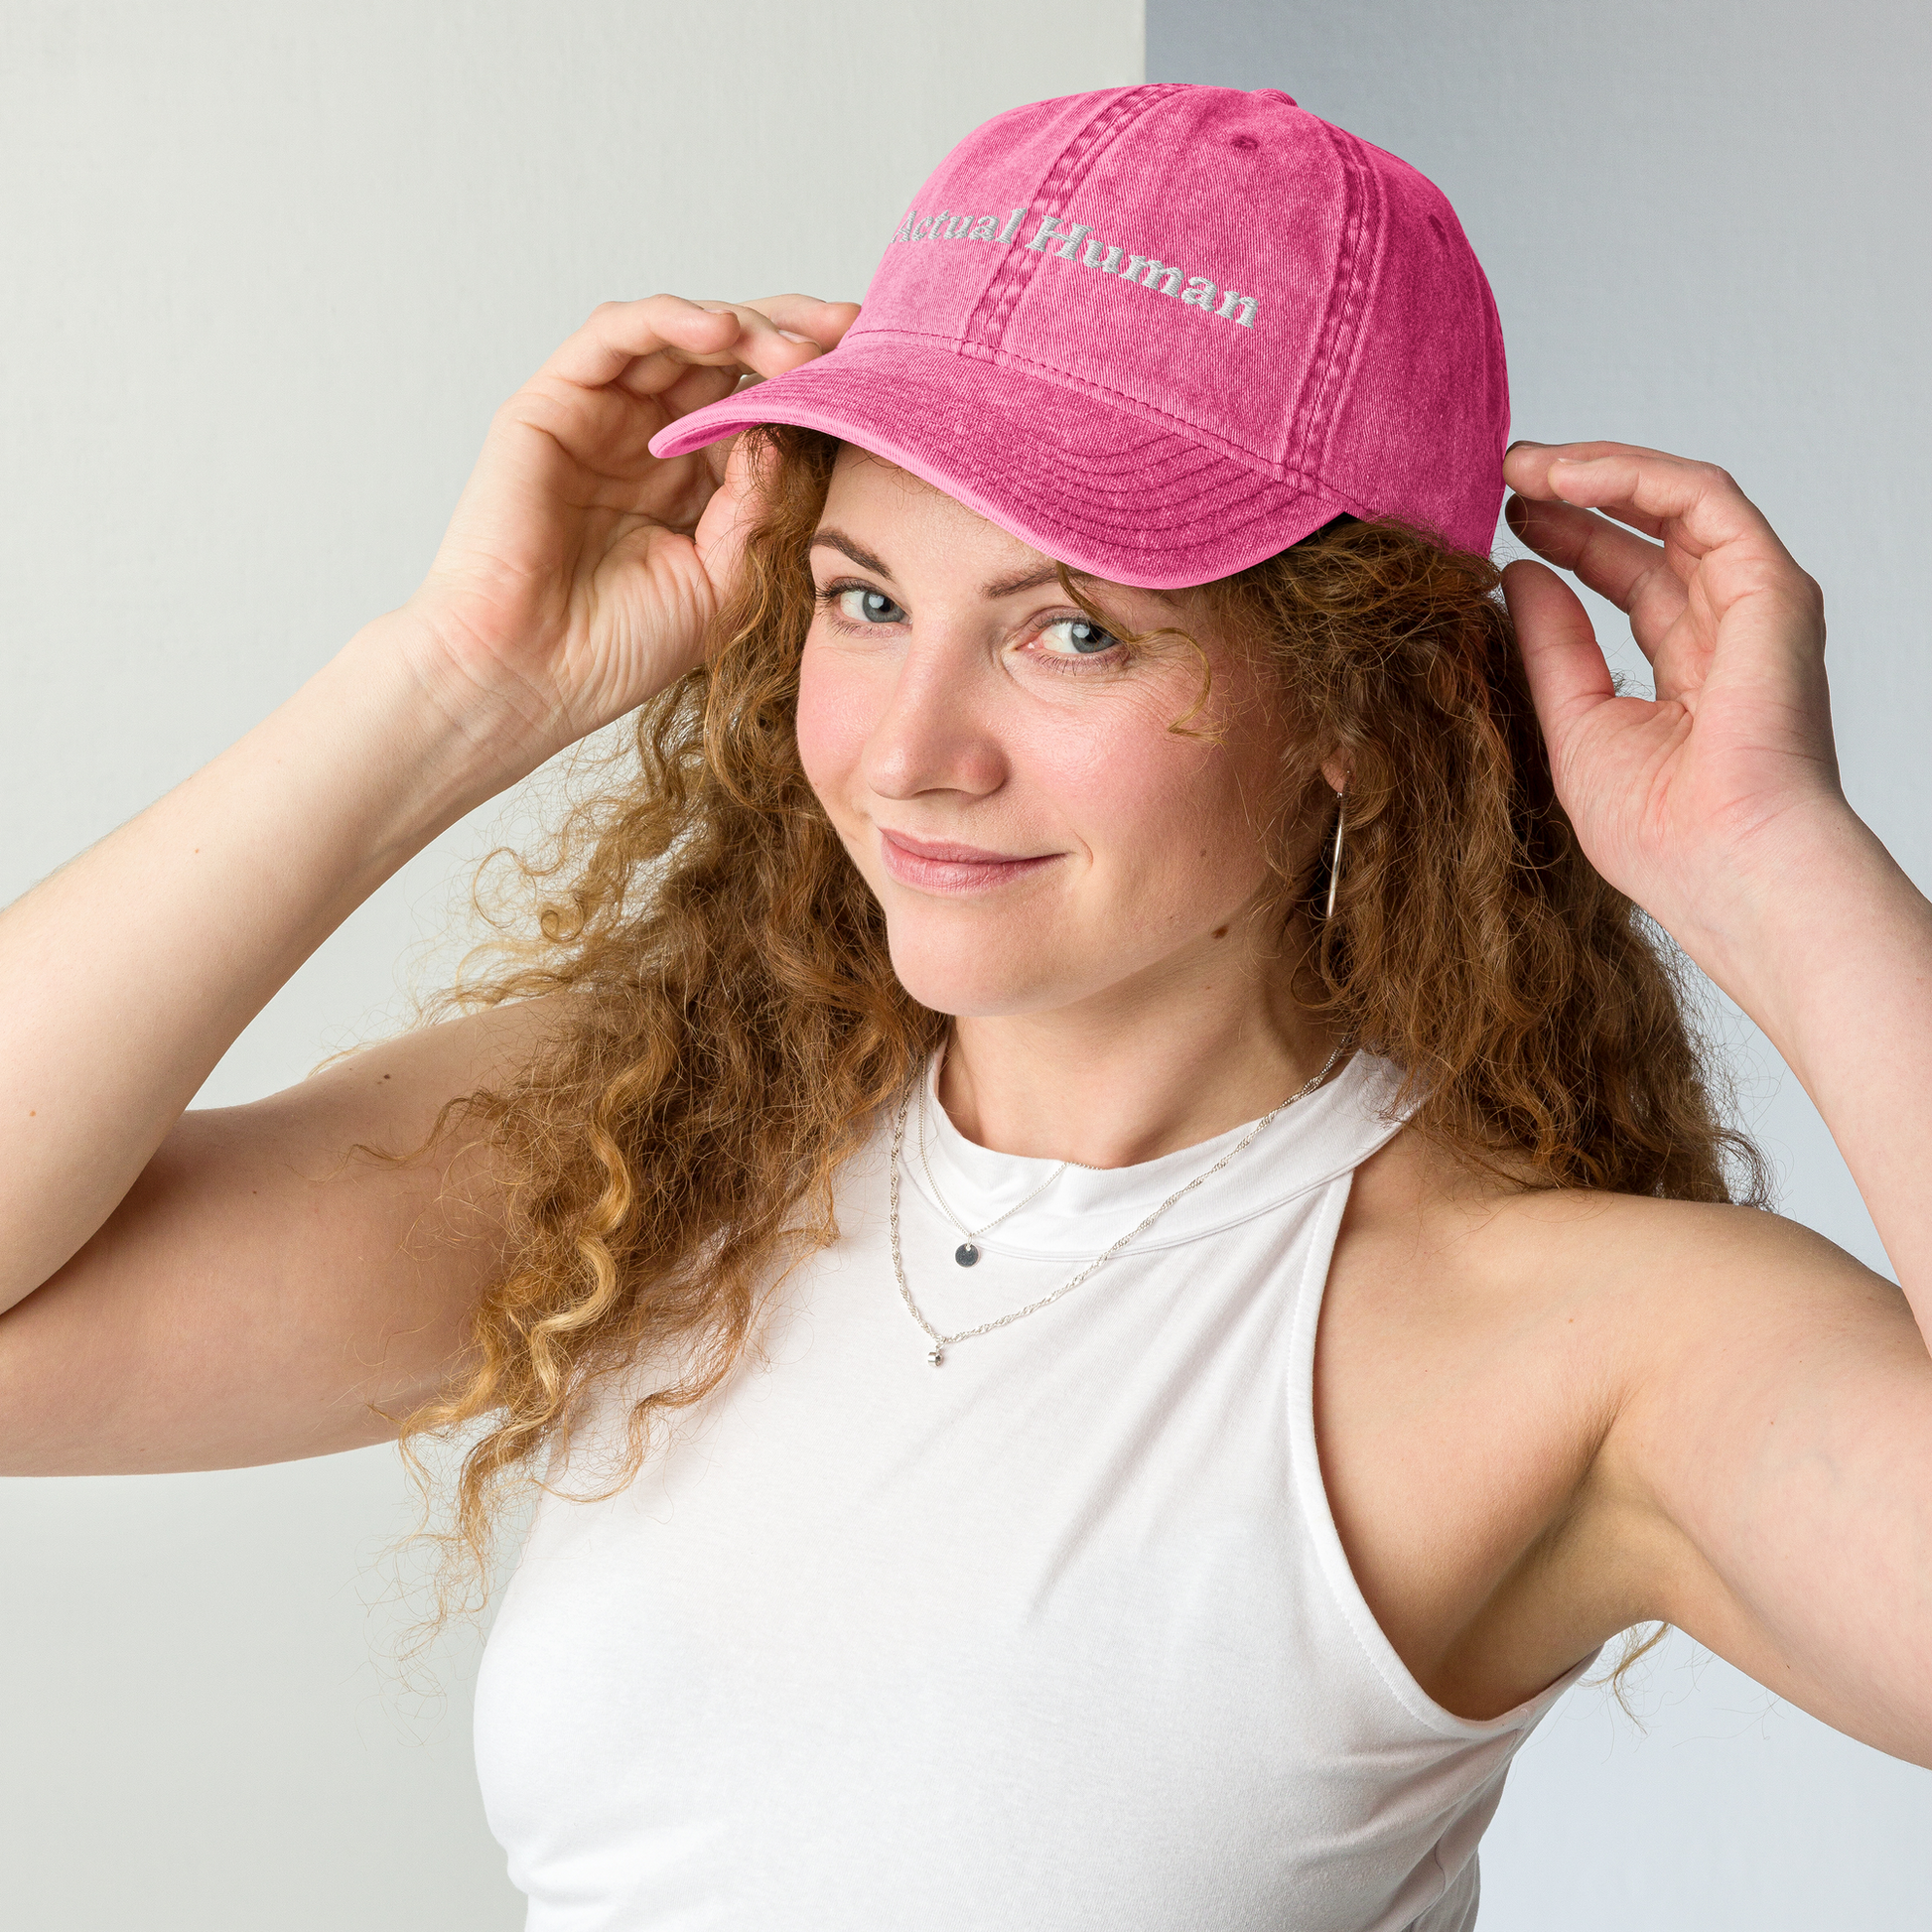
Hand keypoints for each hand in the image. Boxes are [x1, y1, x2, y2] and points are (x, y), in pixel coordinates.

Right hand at [395, 292, 858, 774]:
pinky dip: (669, 320)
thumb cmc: (620, 646)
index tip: (879, 377)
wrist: (531, 677)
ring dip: (744, 326)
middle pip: (729, 356)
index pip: (762, 405)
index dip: (816, 386)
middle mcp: (650, 437)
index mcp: (697, 478)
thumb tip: (801, 421)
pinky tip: (721, 331)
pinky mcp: (551, 402)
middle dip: (793, 337)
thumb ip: (764, 497)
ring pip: (679, 335)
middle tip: (850, 333)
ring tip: (796, 347)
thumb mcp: (727, 573)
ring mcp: (601, 416)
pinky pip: (613, 336)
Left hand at [1500, 440, 1843, 965]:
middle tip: (1504, 474)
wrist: (1723, 865)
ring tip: (1521, 466)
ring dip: (1597, 471)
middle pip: (1651, 532)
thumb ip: (1551, 647)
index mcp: (1690, 670)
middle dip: (1577, 494)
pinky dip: (1633, 475)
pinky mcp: (1770, 585)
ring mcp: (1755, 604)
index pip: (1629, 579)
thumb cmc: (1661, 834)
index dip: (1569, 539)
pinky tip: (1563, 477)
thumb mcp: (1574, 724)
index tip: (1502, 520)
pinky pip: (1703, 498)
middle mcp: (1728, 630)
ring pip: (1676, 501)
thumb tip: (1520, 575)